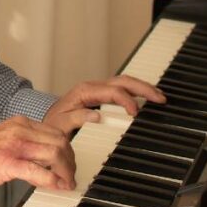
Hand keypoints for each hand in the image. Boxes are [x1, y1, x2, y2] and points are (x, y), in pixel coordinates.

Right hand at [0, 116, 75, 191]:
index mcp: (21, 122)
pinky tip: (57, 186)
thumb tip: (47, 159)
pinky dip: (52, 180)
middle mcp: (20, 130)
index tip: (69, 162)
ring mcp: (15, 145)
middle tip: (70, 175)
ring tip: (66, 182)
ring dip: (65, 171)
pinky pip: (38, 171)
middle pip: (59, 141)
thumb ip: (27, 143)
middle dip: (70, 160)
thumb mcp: (7, 139)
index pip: (55, 131)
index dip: (67, 149)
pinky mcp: (9, 162)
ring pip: (54, 153)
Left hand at [42, 75, 166, 133]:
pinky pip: (121, 89)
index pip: (112, 91)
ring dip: (142, 87)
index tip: (135, 113)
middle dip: (143, 88)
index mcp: (84, 92)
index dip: (126, 100)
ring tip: (158, 96)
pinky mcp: (100, 95)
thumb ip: (75, 119)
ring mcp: (97, 90)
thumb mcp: (60, 124)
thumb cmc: (53, 124)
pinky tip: (145, 97)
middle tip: (159, 98)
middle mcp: (92, 88)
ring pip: (124, 82)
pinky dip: (136, 91)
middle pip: (122, 81)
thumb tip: (96, 115)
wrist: (47, 122)